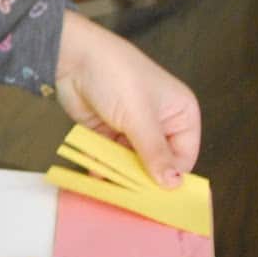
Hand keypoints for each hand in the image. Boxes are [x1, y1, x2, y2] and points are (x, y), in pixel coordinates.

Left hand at [55, 10, 200, 187]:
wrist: (73, 56)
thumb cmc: (116, 76)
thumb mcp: (140, 117)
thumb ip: (155, 153)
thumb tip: (173, 184)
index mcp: (181, 113)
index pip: (184, 156)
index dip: (172, 177)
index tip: (157, 199)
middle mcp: (160, 122)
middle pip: (158, 162)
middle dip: (145, 179)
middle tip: (134, 200)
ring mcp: (132, 127)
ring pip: (132, 162)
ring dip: (122, 175)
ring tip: (114, 192)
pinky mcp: (107, 130)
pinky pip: (110, 156)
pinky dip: (104, 166)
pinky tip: (98, 179)